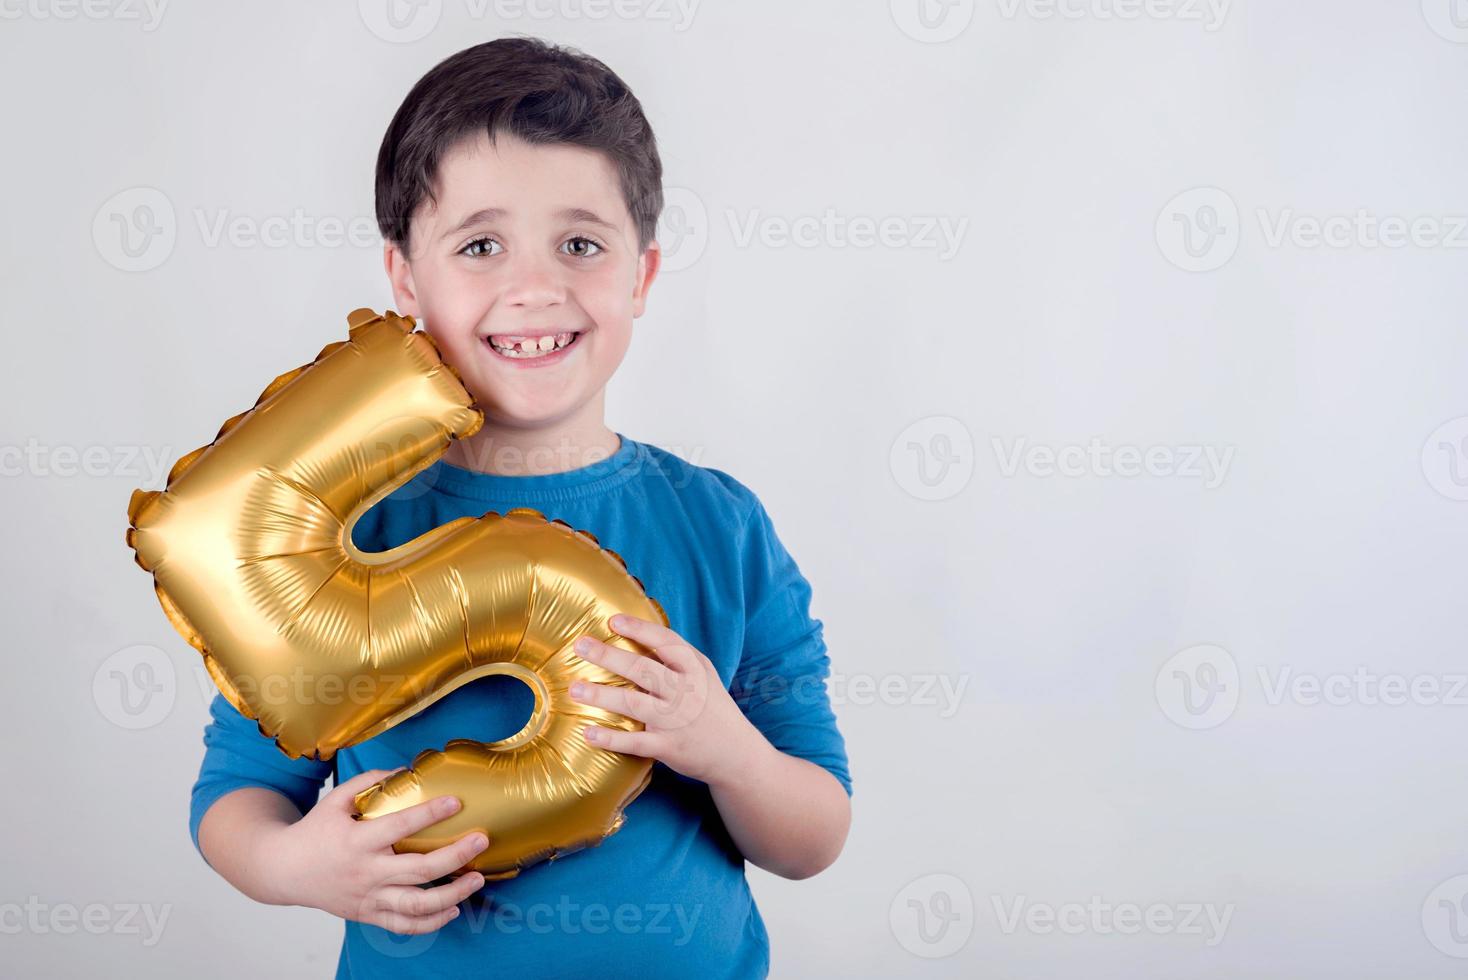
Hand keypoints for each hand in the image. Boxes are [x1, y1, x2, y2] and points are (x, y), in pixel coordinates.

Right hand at [264, 768, 490, 934]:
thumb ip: (369, 781)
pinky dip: (432, 922)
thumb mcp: (335, 800)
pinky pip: (404, 926)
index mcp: (357, 841)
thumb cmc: (314, 831)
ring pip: (417, 905)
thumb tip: (406, 769)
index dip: (430, 813)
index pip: (399, 826)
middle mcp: (365, 872)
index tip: (456, 801)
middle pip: (419, 869)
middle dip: (456, 855)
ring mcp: (368, 898)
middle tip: (481, 840)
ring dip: (453, 894)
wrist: (284, 870)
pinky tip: (453, 909)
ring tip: (477, 879)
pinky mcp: (368, 915)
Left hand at [569, 615, 766, 787]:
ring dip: (602, 695)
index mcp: (694, 668)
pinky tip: (589, 733)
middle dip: (609, 656)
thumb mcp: (703, 675)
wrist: (736, 752)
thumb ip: (676, 657)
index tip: (612, 621)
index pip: (665, 642)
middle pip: (643, 669)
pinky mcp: (669, 747)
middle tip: (580, 646)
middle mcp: (685, 691)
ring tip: (574, 689)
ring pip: (634, 703)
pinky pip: (636, 742)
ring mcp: (676, 720)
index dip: (639, 630)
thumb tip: (638, 633)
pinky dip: (612, 739)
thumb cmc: (711, 706)